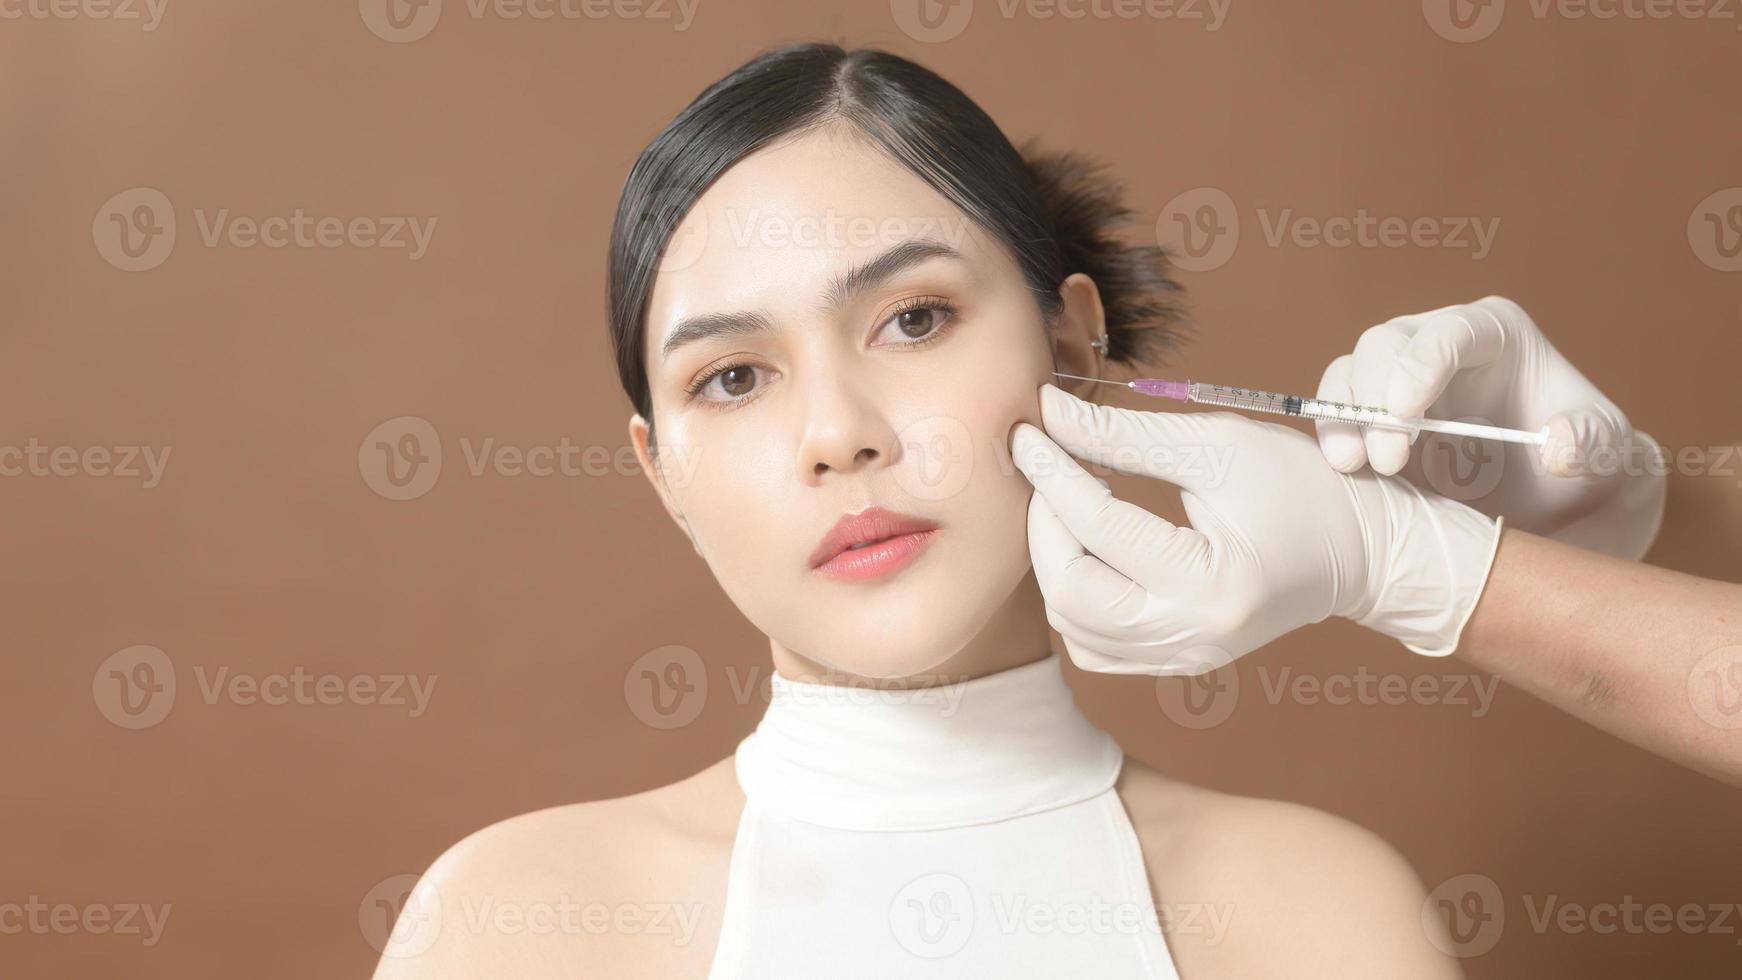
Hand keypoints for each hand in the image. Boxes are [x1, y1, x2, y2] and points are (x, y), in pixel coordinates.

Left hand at [1010, 385, 1502, 674]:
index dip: (1052, 472)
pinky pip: (1095, 643)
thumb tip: (1049, 413)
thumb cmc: (1303, 487)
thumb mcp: (1218, 446)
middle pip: (1070, 591)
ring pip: (1072, 625)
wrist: (1362, 551)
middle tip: (1044, 467)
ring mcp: (1183, 658)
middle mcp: (1192, 636)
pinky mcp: (1175, 661)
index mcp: (1211, 583)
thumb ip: (1125, 435)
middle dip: (1043, 523)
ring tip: (1066, 501)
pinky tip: (1088, 546)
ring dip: (1053, 559)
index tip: (1030, 428)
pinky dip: (1075, 595)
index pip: (1100, 527)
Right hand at [1316, 295, 1664, 559]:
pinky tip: (1346, 470)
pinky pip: (1336, 413)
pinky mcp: (1372, 418)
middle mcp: (1435, 342)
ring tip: (1353, 465)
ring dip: (1343, 417)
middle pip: (1384, 345)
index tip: (1406, 414)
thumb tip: (1558, 447)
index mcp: (1493, 331)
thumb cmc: (1578, 453)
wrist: (1550, 492)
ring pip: (1348, 374)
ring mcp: (1396, 378)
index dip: (1420, 366)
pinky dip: (1335, 438)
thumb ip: (1592, 441)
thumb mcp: (1604, 446)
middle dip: (1377, 398)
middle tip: (1389, 459)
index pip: (1448, 332)